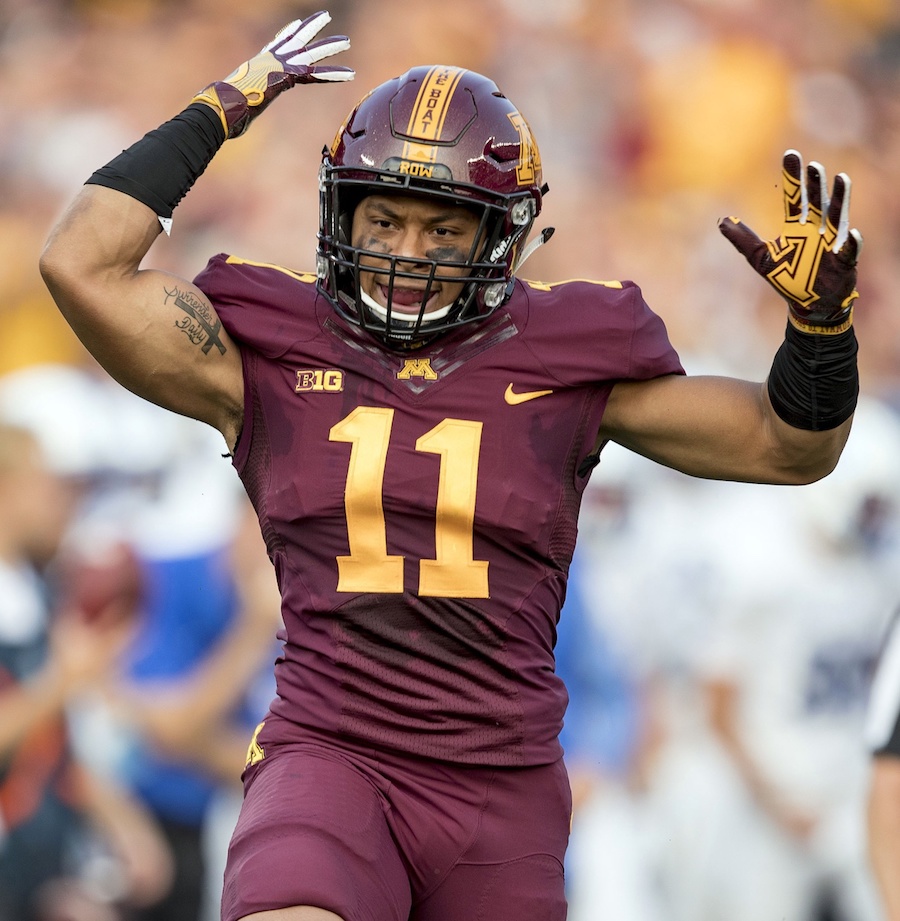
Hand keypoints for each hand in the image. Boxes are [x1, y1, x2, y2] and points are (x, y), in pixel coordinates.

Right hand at [192, 11, 353, 138]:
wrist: (221, 105)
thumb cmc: (224, 111)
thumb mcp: (236, 106)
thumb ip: (242, 109)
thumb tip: (232, 125)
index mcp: (258, 64)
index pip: (277, 45)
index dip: (288, 34)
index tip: (297, 25)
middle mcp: (269, 60)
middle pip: (296, 42)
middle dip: (311, 31)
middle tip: (325, 18)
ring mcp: (277, 66)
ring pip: (309, 53)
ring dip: (329, 47)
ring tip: (346, 42)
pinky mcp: (285, 77)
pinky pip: (314, 76)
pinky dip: (332, 75)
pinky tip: (348, 74)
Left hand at [719, 150, 862, 333]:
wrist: (809, 303)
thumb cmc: (788, 278)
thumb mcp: (760, 259)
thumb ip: (742, 240)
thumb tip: (720, 221)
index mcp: (797, 228)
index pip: (794, 198)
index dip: (793, 178)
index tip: (791, 155)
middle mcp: (816, 230)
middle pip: (816, 202)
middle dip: (815, 185)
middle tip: (813, 166)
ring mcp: (832, 244)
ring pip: (837, 217)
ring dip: (839, 200)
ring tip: (841, 179)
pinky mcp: (844, 261)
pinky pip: (849, 251)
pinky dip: (851, 243)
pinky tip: (851, 234)